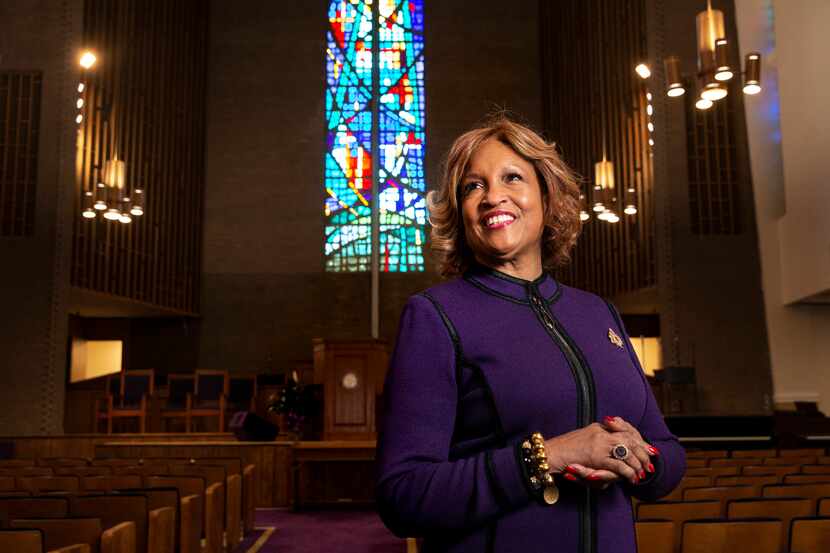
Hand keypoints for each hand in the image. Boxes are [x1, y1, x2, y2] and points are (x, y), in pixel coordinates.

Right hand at [543, 416, 657, 484]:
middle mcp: (600, 432)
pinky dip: (627, 472)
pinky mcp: (596, 457)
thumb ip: (597, 440)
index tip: (646, 446)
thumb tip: (608, 444)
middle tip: (651, 460)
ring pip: (627, 450)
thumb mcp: (583, 439)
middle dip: (642, 449)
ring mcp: (598, 443)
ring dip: (637, 462)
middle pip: (629, 437)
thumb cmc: (563, 449)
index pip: (623, 429)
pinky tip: (631, 478)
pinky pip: (618, 464)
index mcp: (598, 428)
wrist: (550, 453)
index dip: (636, 438)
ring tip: (643, 472)